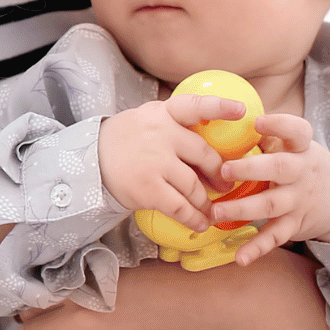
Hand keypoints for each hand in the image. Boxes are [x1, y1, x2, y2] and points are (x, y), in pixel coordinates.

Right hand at [98, 94, 247, 232]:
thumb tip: (212, 141)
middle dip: (219, 174)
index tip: (241, 111)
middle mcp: (161, 135)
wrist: (88, 162)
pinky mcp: (148, 188)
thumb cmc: (124, 141)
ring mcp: (155, 162)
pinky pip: (180, 206)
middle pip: (204, 155)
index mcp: (162, 114)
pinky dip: (194, 217)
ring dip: (206, 201)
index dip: (220, 107)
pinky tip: (200, 223)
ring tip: (210, 209)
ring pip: (195, 185)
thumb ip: (175, 124)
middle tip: (224, 185)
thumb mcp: (146, 120)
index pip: (195, 106)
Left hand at [217, 114, 329, 261]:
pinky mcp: (295, 224)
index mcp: (301, 149)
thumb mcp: (296, 148)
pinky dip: (258, 248)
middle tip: (224, 170)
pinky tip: (240, 258)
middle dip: (251, 169)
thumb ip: (271, 138)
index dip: (280, 126)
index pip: (298, 132)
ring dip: (241, 209)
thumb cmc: (304, 166)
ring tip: (215, 212)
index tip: (257, 122)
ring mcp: (298, 200)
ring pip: (270, 204)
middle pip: (279, 168)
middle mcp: (302, 173)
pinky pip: (275, 236)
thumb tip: (231, 120)